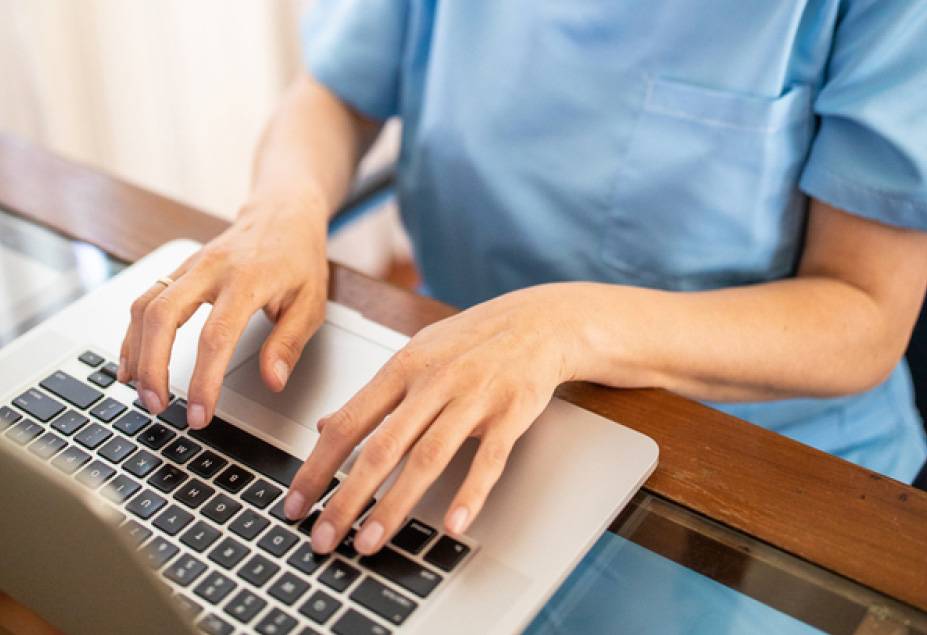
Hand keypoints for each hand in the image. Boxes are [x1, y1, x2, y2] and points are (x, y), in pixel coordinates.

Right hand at [118, 196, 329, 427]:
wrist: (283, 213)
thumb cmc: (300, 260)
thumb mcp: (311, 303)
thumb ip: (289, 343)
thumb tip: (272, 381)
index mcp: (248, 280)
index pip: (216, 336)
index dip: (203, 380)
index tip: (199, 414)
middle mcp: (212, 269)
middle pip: (163, 316)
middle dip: (153, 366)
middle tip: (157, 405)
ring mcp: (190, 266)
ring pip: (145, 305)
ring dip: (136, 352)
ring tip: (140, 392)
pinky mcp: (179, 269)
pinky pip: (145, 299)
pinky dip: (133, 334)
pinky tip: (131, 363)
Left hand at [284, 284, 581, 554]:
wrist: (538, 321)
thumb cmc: (471, 341)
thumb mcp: (415, 354)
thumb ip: (373, 395)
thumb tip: (325, 426)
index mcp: (403, 368)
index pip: (348, 423)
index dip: (316, 467)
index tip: (296, 504)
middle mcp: (434, 383)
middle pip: (382, 447)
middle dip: (347, 498)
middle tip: (322, 538)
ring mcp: (473, 398)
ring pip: (428, 457)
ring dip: (395, 505)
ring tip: (369, 541)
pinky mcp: (510, 414)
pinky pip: (489, 459)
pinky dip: (470, 493)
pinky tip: (452, 524)